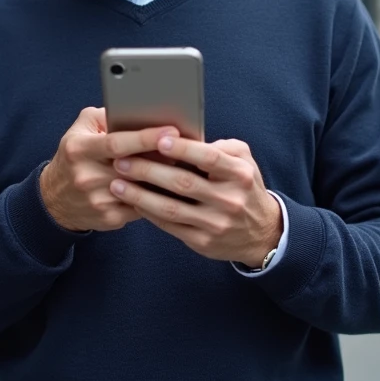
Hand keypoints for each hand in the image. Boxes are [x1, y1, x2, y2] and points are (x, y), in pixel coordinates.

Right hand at [39, 107, 176, 232]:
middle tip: (186, 148)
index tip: (171, 131)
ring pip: (141, 188)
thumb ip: (105, 117)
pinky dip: (157, 196)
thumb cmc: (74, 158)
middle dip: (162, 157)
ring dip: (163, 179)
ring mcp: (99, 200)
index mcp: (79, 150)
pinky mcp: (110, 218)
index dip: (146, 137)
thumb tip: (135, 112)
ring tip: (182, 165)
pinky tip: (170, 187)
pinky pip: (142, 206)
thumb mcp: (80, 130)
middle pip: (133, 167)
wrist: (54, 200)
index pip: (116, 142)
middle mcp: (87, 176)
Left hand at [109, 136, 282, 267]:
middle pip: (183, 183)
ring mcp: (215, 224)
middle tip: (122, 161)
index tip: (157, 139)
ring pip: (171, 208)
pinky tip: (132, 201)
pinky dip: (148, 213)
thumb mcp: (244, 162)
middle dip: (148, 171)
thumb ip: (219, 148)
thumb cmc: (244, 187)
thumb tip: (184, 138)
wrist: (262, 233)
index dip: (182, 149)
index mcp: (240, 175)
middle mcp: (229, 200)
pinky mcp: (203, 242)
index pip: (208, 158)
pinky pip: (170, 226)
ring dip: (139, 195)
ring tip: (117, 183)